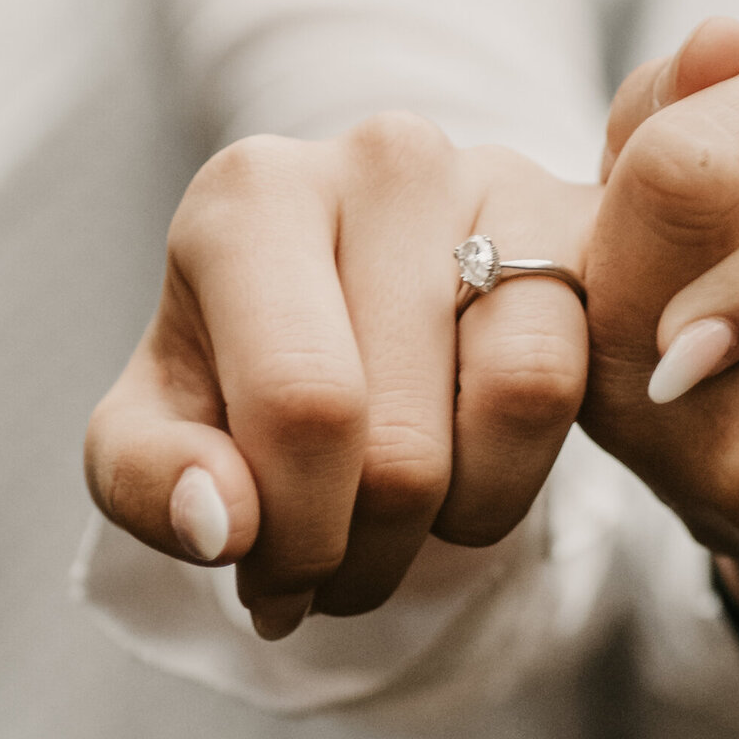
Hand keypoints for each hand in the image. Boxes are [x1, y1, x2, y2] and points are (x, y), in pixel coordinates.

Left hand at [84, 36, 738, 640]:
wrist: (353, 300)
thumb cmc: (245, 368)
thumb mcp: (159, 431)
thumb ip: (149, 481)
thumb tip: (221, 520)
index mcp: (252, 194)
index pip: (304, 406)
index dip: (297, 537)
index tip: (271, 579)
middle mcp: (383, 159)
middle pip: (405, 435)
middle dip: (363, 552)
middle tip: (332, 572)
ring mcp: (502, 179)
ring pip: (519, 398)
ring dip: (457, 519)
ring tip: (398, 526)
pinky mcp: (589, 225)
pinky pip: (583, 382)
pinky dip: (519, 471)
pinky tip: (467, 471)